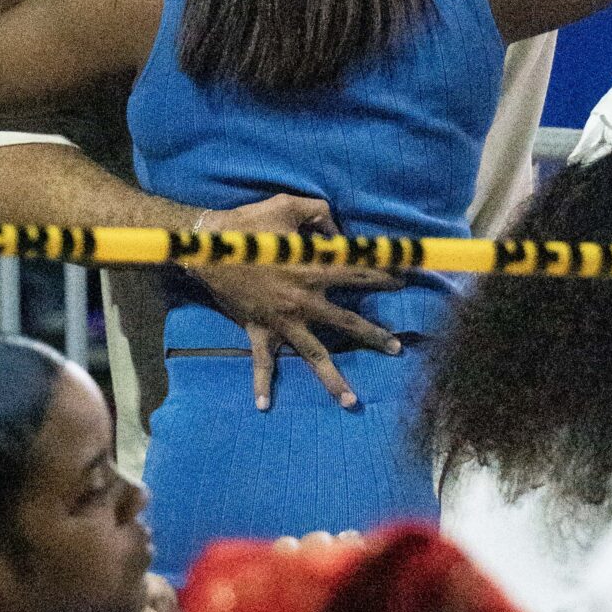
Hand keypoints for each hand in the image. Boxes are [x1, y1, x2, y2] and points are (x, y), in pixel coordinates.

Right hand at [197, 193, 402, 411]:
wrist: (208, 249)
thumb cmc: (250, 226)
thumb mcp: (288, 205)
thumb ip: (319, 212)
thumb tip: (337, 231)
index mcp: (314, 269)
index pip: (358, 272)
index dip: (383, 274)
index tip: (404, 279)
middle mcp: (304, 301)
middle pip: (347, 323)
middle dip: (374, 335)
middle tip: (396, 348)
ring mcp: (283, 321)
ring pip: (314, 355)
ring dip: (333, 379)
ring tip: (353, 401)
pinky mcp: (259, 331)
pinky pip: (262, 362)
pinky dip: (261, 384)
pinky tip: (263, 406)